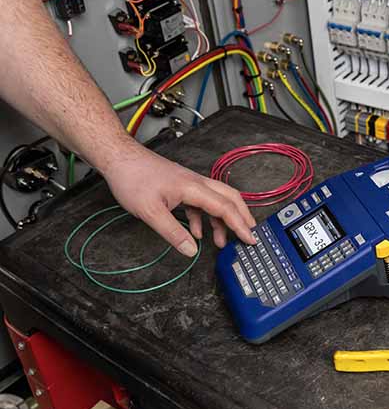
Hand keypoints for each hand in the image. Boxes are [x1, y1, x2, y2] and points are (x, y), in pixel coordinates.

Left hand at [100, 144, 255, 256]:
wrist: (119, 158)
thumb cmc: (133, 178)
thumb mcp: (150, 211)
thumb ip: (173, 232)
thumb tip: (190, 250)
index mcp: (194, 188)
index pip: (225, 208)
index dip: (240, 225)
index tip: (250, 239)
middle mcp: (197, 183)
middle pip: (230, 199)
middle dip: (242, 217)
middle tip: (250, 234)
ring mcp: (189, 184)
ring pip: (216, 201)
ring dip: (222, 221)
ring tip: (221, 241)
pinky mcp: (181, 186)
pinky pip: (200, 203)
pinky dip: (204, 218)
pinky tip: (196, 232)